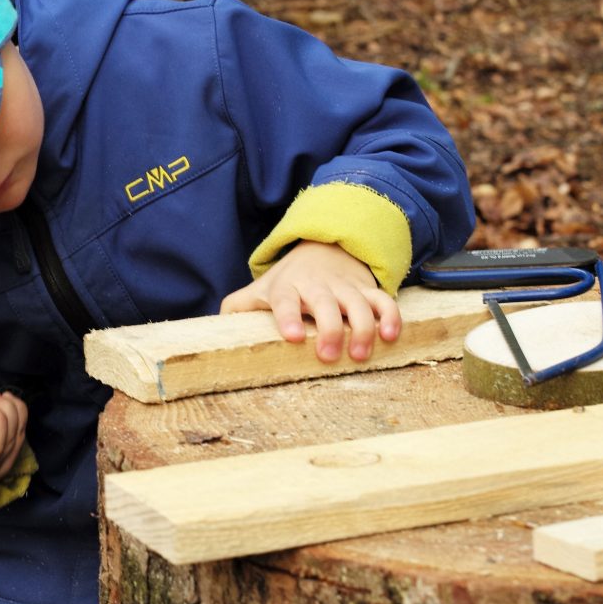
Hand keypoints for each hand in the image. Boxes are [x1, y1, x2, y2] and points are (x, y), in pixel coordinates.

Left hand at [220, 240, 400, 362]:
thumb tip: (211, 333)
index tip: (293, 336)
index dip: (289, 317)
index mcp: (287, 288)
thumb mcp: (261, 290)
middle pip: (325, 303)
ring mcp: (344, 287)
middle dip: (330, 328)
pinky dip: (390, 316)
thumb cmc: (287, 282)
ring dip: (363, 327)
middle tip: (329, 356)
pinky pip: (383, 300)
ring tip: (360, 353)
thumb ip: (238, 308)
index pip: (285, 300)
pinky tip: (390, 336)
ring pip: (359, 303)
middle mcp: (316, 285)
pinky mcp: (366, 290)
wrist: (322, 247)